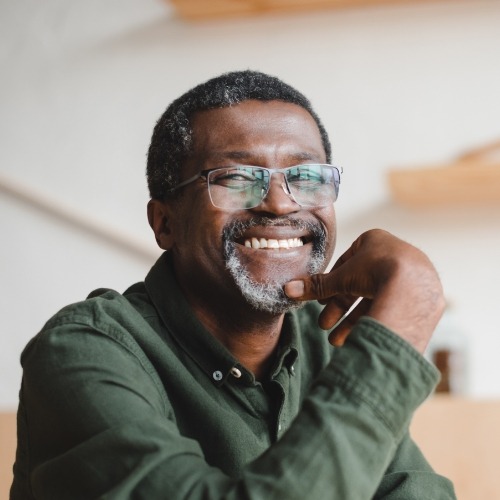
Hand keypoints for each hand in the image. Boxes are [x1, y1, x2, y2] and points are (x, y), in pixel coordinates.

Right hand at [284, 229, 444, 353]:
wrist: (414, 287)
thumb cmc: (375, 271)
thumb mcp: (340, 278)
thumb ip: (316, 286)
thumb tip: (288, 290)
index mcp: (375, 240)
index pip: (346, 264)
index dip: (331, 285)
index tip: (321, 302)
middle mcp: (394, 254)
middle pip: (359, 285)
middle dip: (339, 308)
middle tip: (324, 325)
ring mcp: (410, 275)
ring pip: (374, 300)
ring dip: (352, 321)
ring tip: (337, 341)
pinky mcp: (421, 296)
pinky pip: (392, 308)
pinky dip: (373, 322)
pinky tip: (359, 338)